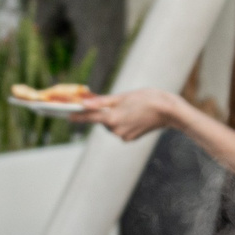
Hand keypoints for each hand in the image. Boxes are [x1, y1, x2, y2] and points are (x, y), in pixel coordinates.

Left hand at [71, 88, 187, 141]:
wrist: (168, 111)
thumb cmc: (147, 99)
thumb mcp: (122, 96)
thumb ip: (101, 102)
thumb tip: (84, 103)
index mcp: (113, 118)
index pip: (89, 117)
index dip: (77, 115)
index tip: (66, 115)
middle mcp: (116, 130)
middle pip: (102, 121)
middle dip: (104, 112)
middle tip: (116, 102)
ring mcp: (124, 136)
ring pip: (111, 125)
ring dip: (115, 117)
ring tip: (131, 108)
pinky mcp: (130, 138)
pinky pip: (120, 130)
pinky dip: (123, 123)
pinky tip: (134, 115)